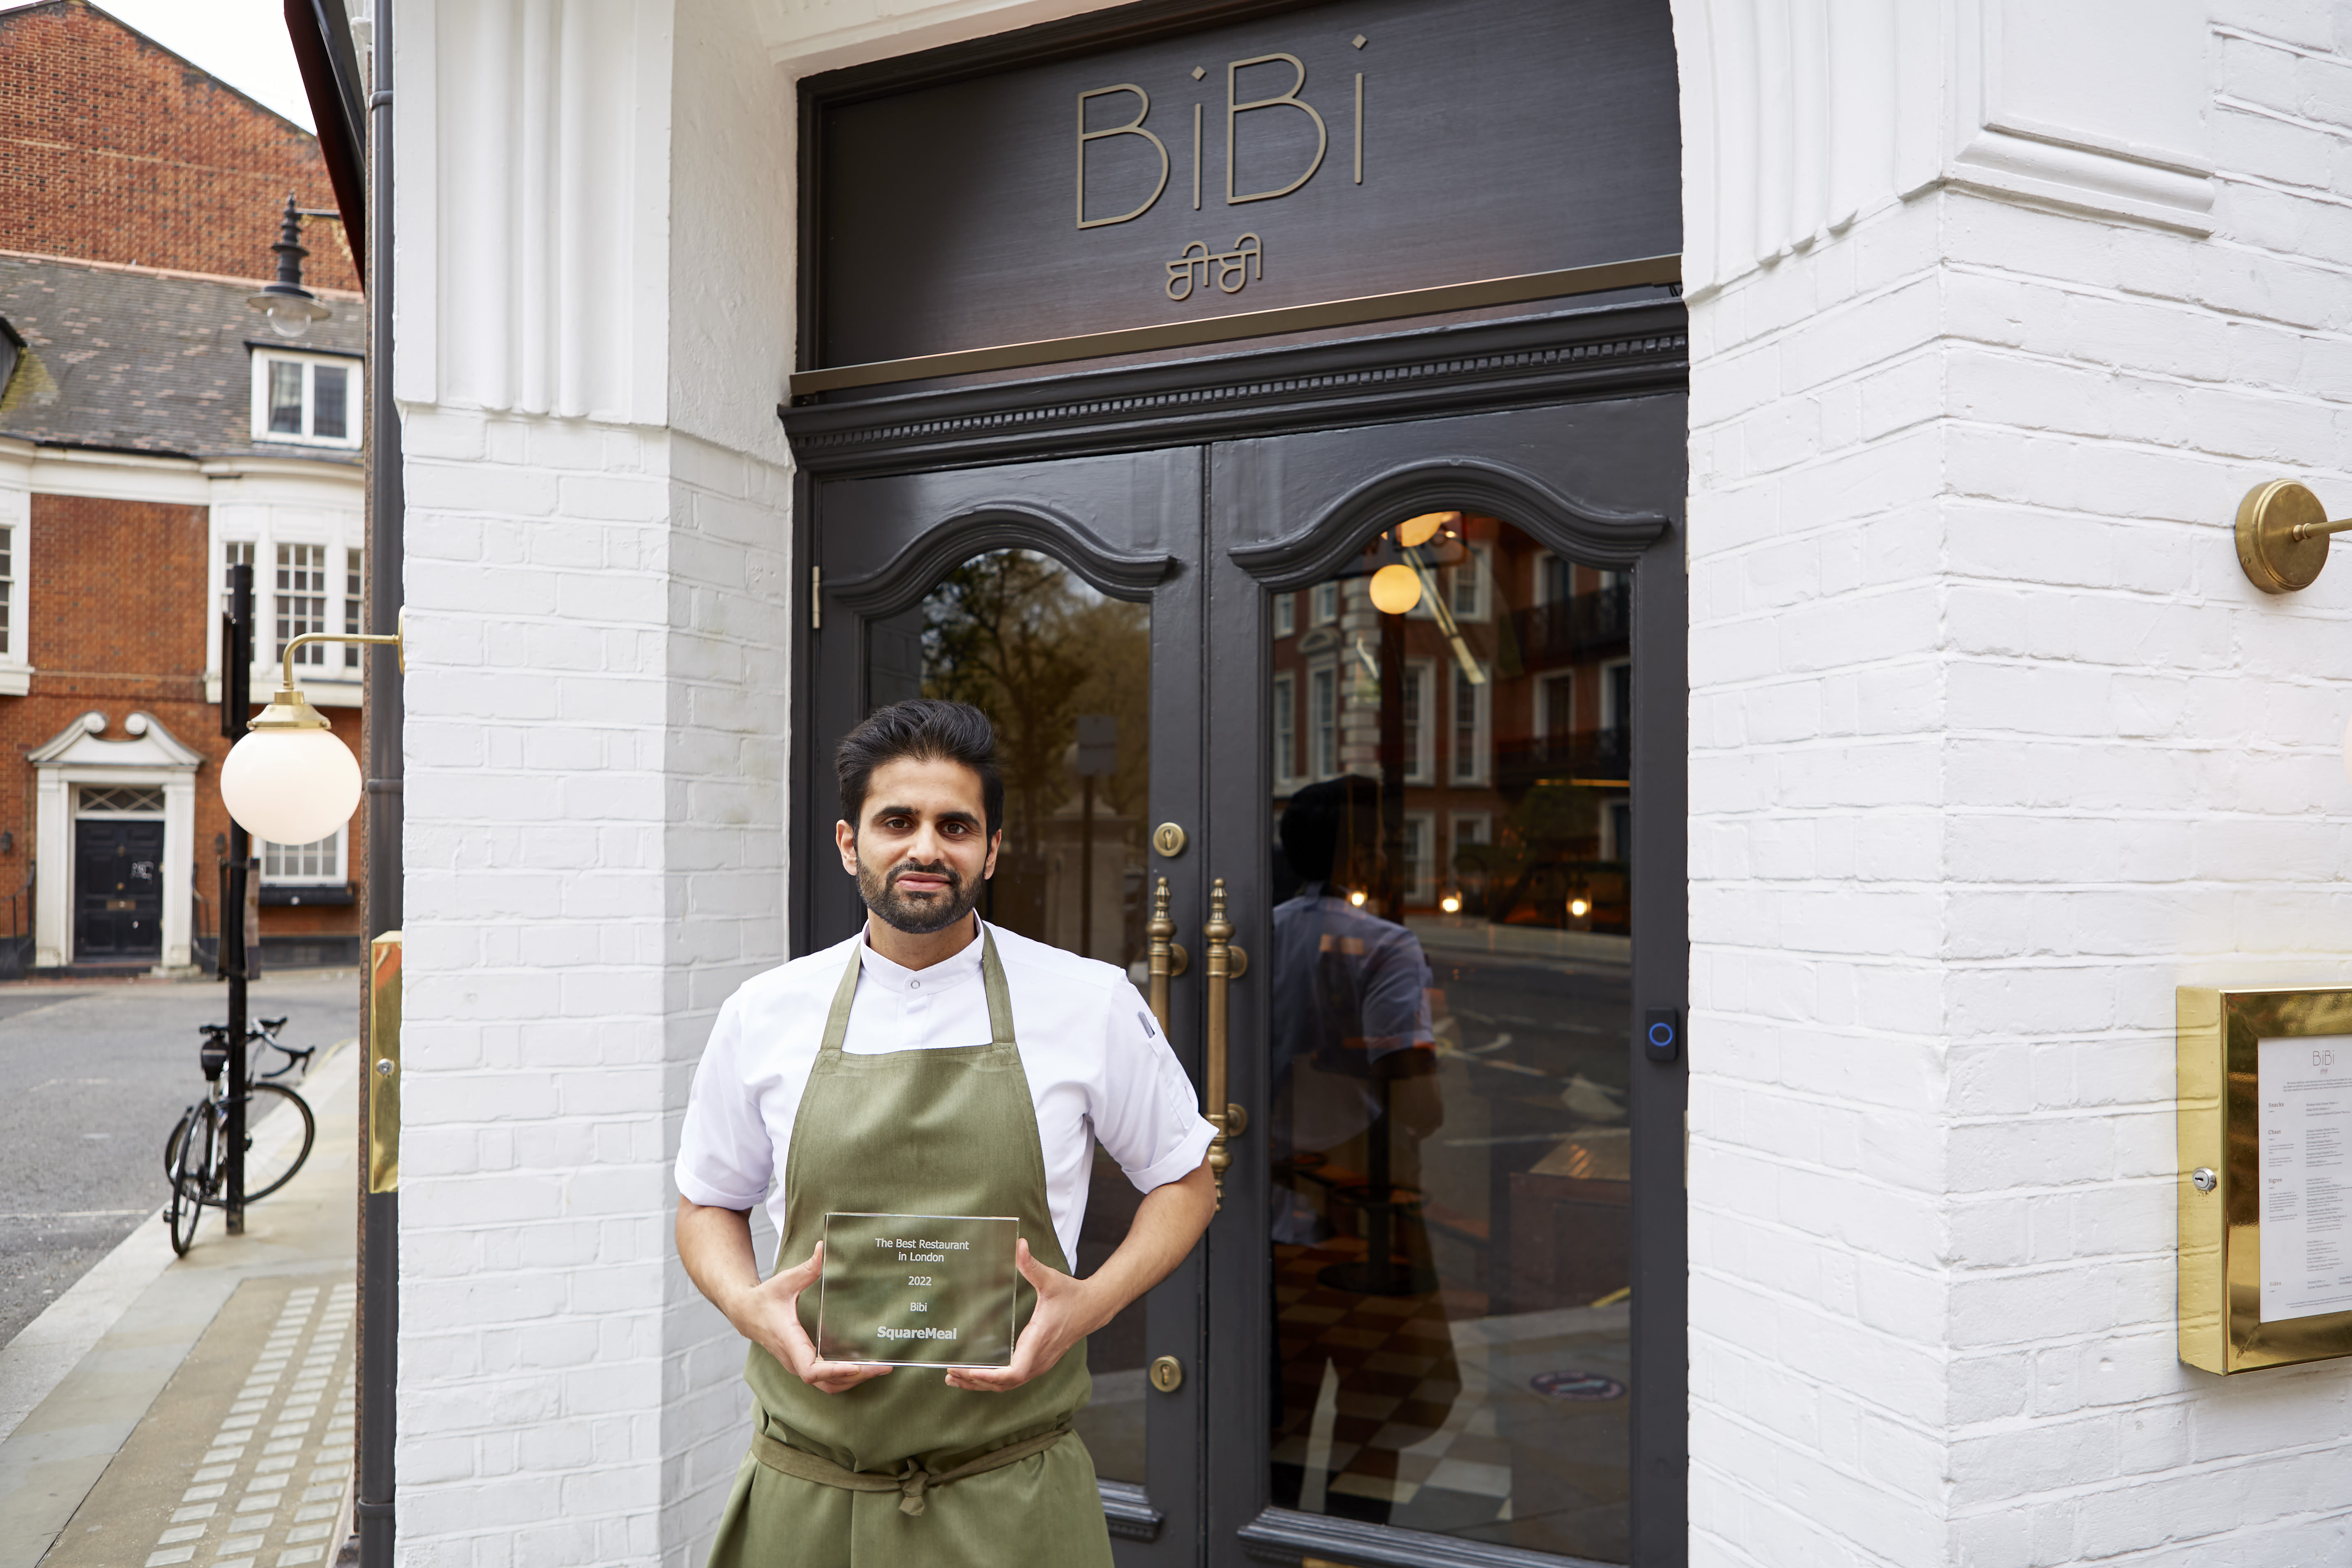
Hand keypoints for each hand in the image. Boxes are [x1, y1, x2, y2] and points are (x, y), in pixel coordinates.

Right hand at [730, 1241, 892, 1394]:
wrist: (746, 1314)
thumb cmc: (765, 1298)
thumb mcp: (785, 1281)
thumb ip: (807, 1268)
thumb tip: (823, 1248)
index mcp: (790, 1341)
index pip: (811, 1369)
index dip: (834, 1371)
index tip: (857, 1366)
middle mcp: (794, 1359)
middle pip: (826, 1383)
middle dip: (856, 1377)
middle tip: (884, 1367)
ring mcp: (797, 1365)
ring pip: (827, 1386)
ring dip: (853, 1380)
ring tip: (879, 1369)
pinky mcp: (802, 1364)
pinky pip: (825, 1381)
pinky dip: (845, 1378)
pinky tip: (863, 1367)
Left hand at [944, 1240, 1104, 1392]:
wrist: (1093, 1308)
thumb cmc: (1072, 1295)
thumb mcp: (1051, 1279)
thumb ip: (1032, 1265)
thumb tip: (1019, 1243)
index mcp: (1038, 1341)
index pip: (1012, 1373)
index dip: (988, 1376)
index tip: (967, 1370)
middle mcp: (1038, 1359)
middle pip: (1003, 1384)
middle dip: (975, 1381)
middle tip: (949, 1373)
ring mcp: (1039, 1364)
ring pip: (1007, 1385)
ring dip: (981, 1384)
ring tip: (955, 1378)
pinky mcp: (1038, 1363)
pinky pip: (1013, 1380)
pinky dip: (993, 1382)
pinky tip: (977, 1376)